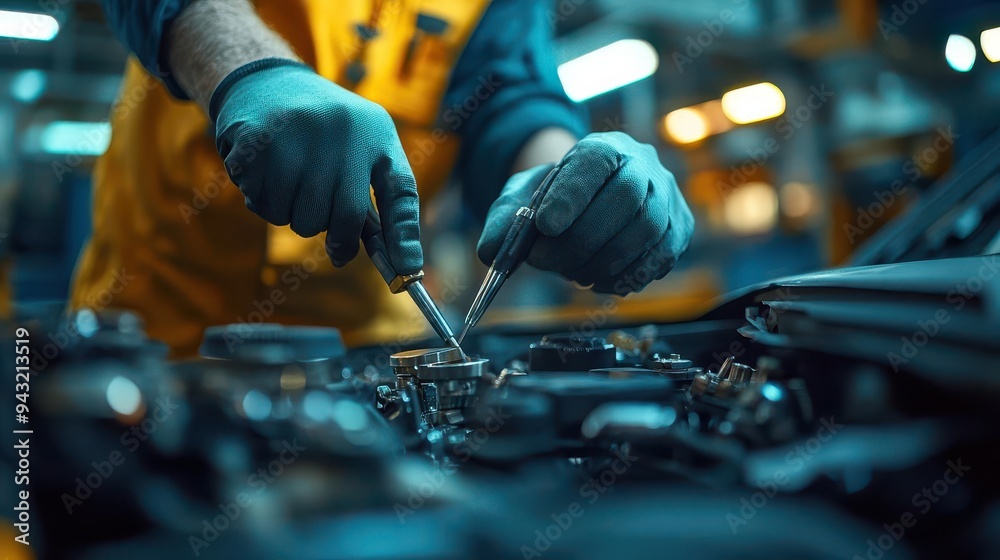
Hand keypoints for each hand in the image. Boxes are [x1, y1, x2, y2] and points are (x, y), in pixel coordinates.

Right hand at [212, 59, 421, 272]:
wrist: (265, 82)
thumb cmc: (325, 133)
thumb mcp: (361, 151)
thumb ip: (375, 202)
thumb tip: (397, 264)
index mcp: (377, 134)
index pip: (401, 192)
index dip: (404, 237)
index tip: (407, 274)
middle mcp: (343, 129)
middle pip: (344, 217)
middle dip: (337, 239)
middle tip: (327, 232)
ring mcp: (299, 132)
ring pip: (300, 218)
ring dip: (294, 217)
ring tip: (292, 184)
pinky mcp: (257, 140)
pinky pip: (264, 205)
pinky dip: (263, 202)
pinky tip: (265, 173)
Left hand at [478, 132, 693, 294]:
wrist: (591, 205)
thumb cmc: (556, 200)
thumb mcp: (523, 198)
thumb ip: (505, 220)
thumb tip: (493, 251)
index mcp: (605, 147)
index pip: (596, 161)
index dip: (571, 195)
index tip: (543, 226)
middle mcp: (644, 166)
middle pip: (627, 197)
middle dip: (581, 238)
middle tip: (543, 261)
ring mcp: (668, 198)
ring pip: (647, 230)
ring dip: (602, 261)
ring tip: (570, 272)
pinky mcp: (678, 231)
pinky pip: (660, 259)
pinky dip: (624, 276)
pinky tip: (597, 279)